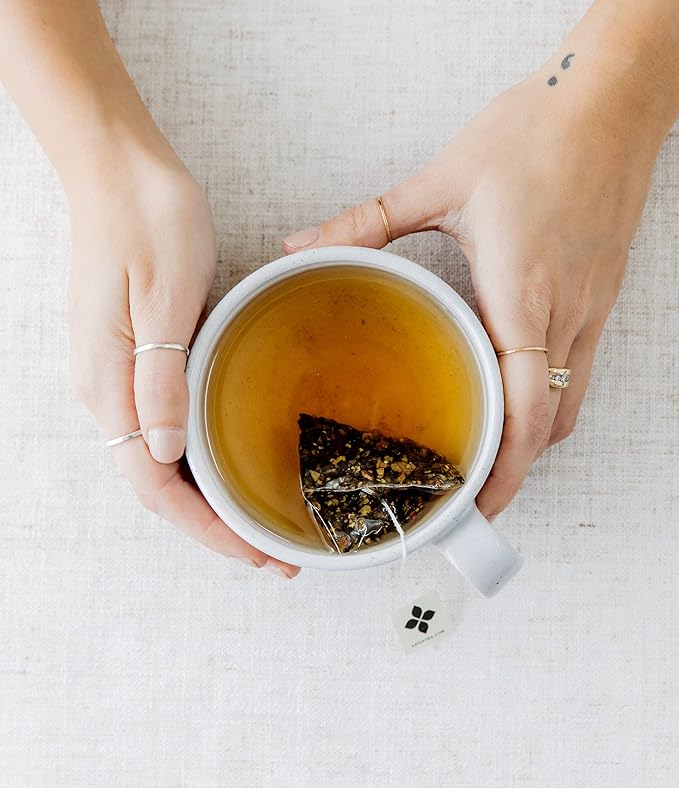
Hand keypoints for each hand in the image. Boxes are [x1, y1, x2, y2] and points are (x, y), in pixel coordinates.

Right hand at [68, 148, 298, 576]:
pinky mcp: (139, 355)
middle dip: (214, 526)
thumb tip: (167, 454)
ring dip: (210, 497)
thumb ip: (161, 379)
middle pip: (160, 484)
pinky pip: (169, 426)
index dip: (207, 528)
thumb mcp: (164, 298)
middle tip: (272, 549)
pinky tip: (233, 459)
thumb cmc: (145, 222)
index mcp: (110, 383)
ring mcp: (120, 374)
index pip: (155, 485)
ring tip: (259, 519)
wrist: (120, 171)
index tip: (256, 551)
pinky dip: (202, 457)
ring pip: (165, 460)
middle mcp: (109, 390)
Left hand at [283, 45, 674, 519]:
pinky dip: (547, 398)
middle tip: (468, 487)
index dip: (504, 471)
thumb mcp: (441, 181)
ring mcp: (592, 307)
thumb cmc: (535, 134)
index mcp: (524, 293)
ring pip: (570, 402)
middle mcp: (566, 313)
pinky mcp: (602, 295)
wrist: (610, 97)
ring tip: (486, 449)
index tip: (473, 505)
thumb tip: (302, 246)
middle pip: (551, 424)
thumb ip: (367, 223)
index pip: (522, 409)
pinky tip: (510, 387)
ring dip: (531, 437)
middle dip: (514, 467)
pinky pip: (579, 369)